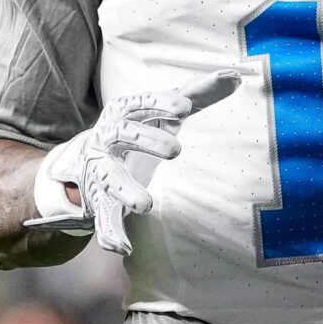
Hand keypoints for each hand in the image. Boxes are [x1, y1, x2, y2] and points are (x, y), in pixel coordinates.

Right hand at [25, 68, 241, 254]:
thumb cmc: (137, 130)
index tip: (184, 108)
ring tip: (146, 205)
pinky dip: (110, 234)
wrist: (87, 162)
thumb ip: (197, 94)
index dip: (159, 103)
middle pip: (123, 134)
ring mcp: (101, 171)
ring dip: (125, 190)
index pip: (139, 102)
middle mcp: (108, 139)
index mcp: (124, 114)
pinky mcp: (99, 201)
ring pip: (109, 178)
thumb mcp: (163, 112)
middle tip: (177, 150)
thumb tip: (235, 75)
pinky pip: (101, 218)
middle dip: (147, 141)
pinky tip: (123, 248)